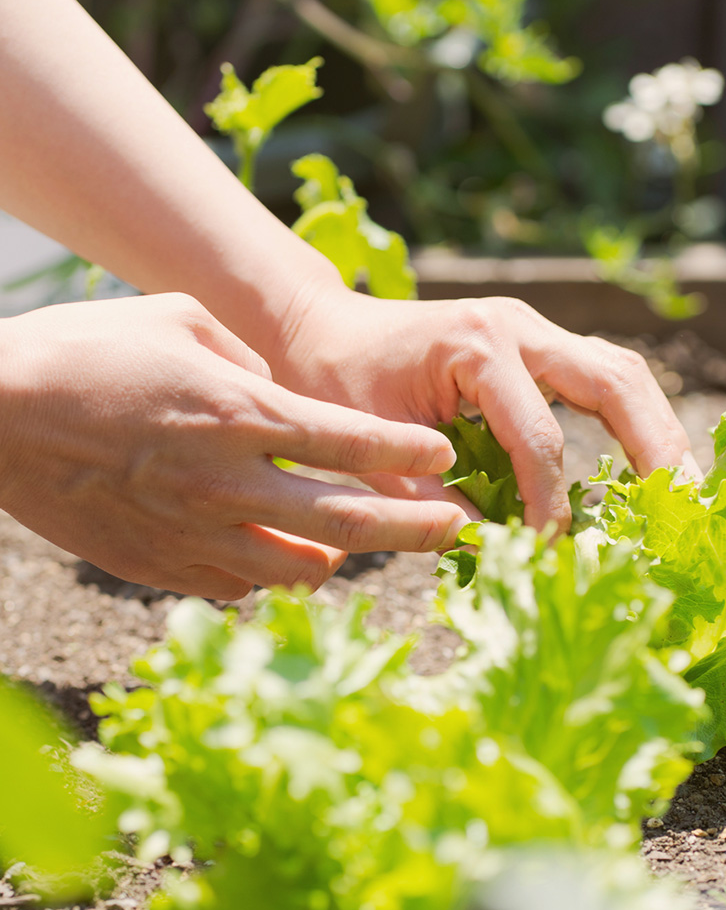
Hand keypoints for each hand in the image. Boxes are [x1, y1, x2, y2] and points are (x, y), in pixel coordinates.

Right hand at [0, 294, 469, 598]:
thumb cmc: (85, 352)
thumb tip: (284, 398)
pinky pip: (238, 586)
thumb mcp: (178, 323)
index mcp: (238, 414)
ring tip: (351, 543)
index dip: (408, 454)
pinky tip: (266, 550)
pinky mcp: (159, 569)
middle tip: (456, 530)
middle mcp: (227, 484)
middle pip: (347, 522)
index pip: (350, 443)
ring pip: (299, 572)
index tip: (444, 459)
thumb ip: (249, 361)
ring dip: (338, 559)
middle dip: (415, 529)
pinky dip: (265, 572)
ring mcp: (193, 535)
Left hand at [269, 287, 699, 534]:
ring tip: (678, 493)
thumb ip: (426, 501)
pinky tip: (643, 467)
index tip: (547, 550)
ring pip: (620, 372)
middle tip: (678, 511)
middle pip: (616, 381)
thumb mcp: (367, 448)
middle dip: (653, 449)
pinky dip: (629, 420)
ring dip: (655, 431)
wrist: (320, 327)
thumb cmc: (331, 381)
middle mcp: (517, 326)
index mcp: (476, 345)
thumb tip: (491, 550)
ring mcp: (531, 329)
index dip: (549, 503)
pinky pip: (599, 377)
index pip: (540, 438)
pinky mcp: (534, 345)